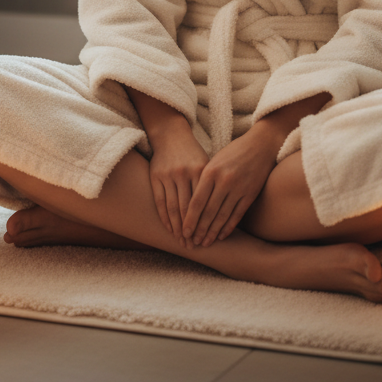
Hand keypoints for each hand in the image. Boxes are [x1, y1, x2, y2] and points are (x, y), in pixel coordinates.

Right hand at [147, 120, 209, 247]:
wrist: (172, 134)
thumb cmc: (194, 154)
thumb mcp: (207, 166)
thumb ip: (213, 187)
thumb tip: (225, 214)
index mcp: (201, 171)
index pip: (204, 204)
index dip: (205, 223)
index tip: (207, 239)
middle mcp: (184, 173)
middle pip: (188, 209)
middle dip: (190, 230)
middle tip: (193, 246)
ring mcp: (168, 175)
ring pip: (173, 207)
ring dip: (177, 228)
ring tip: (181, 242)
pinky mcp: (155, 176)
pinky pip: (160, 201)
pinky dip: (164, 217)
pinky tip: (169, 229)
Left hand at [183, 128, 275, 247]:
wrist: (260, 144)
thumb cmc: (232, 152)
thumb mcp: (214, 161)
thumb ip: (204, 180)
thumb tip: (191, 204)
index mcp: (210, 171)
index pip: (196, 201)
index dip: (189, 219)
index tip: (183, 232)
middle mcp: (224, 181)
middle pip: (208, 212)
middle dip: (199, 229)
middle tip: (192, 243)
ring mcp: (238, 188)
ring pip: (222, 216)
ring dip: (212, 232)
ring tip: (205, 243)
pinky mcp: (251, 194)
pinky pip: (237, 215)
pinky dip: (228, 227)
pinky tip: (221, 236)